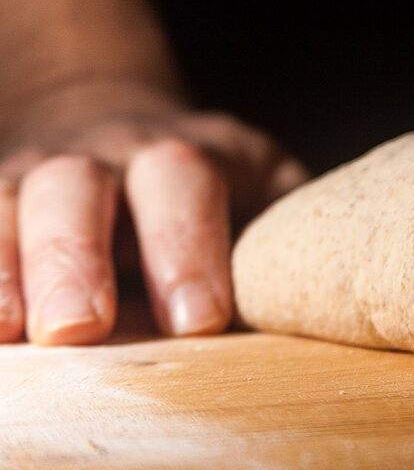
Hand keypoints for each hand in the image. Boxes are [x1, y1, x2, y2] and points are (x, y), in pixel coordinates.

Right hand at [0, 81, 306, 344]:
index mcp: (190, 153)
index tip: (200, 319)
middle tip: (83, 327)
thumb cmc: (220, 195)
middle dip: (76, 256)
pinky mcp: (0, 201)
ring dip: (5, 266)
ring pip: (7, 201)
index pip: (187, 182)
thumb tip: (325, 297)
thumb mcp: (268, 194)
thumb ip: (287, 238)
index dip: (189, 245)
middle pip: (77, 185)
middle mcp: (105, 155)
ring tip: (12, 330)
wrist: (132, 139)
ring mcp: (37, 174)